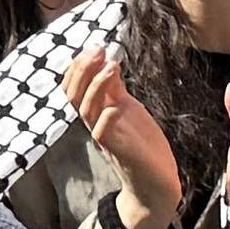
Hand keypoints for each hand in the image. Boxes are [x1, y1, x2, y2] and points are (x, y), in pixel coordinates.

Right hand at [66, 48, 180, 228]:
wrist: (156, 182)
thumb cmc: (142, 145)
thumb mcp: (129, 110)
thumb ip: (116, 90)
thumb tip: (109, 62)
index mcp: (97, 113)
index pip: (74, 88)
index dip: (78, 67)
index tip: (92, 46)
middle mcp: (96, 124)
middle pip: (74, 96)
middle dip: (83, 71)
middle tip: (97, 50)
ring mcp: (107, 138)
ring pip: (87, 111)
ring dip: (96, 87)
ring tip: (111, 66)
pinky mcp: (120, 151)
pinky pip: (103, 135)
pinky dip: (107, 119)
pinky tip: (116, 105)